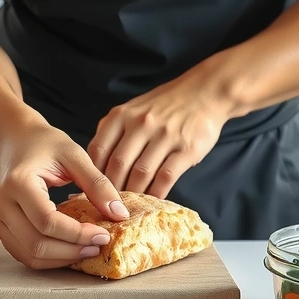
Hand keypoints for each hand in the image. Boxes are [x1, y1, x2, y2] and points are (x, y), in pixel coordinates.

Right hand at [0, 121, 129, 270]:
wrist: (13, 138)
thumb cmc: (42, 142)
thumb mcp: (74, 154)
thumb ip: (97, 183)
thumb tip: (119, 214)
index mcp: (18, 181)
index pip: (47, 221)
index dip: (78, 234)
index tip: (104, 234)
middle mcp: (1, 202)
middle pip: (36, 243)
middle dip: (72, 251)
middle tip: (98, 245)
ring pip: (29, 254)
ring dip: (61, 259)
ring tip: (87, 249)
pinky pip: (22, 253)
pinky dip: (47, 257)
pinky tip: (68, 248)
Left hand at [87, 62, 228, 198]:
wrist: (205, 92)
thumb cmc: (165, 105)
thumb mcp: (133, 109)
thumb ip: (115, 131)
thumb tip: (97, 164)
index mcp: (123, 115)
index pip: (98, 150)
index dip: (93, 174)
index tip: (93, 189)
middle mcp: (141, 123)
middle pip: (118, 165)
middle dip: (112, 189)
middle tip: (112, 204)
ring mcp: (164, 135)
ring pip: (140, 173)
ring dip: (134, 193)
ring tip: (131, 206)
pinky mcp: (186, 148)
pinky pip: (166, 177)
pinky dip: (157, 193)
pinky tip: (153, 201)